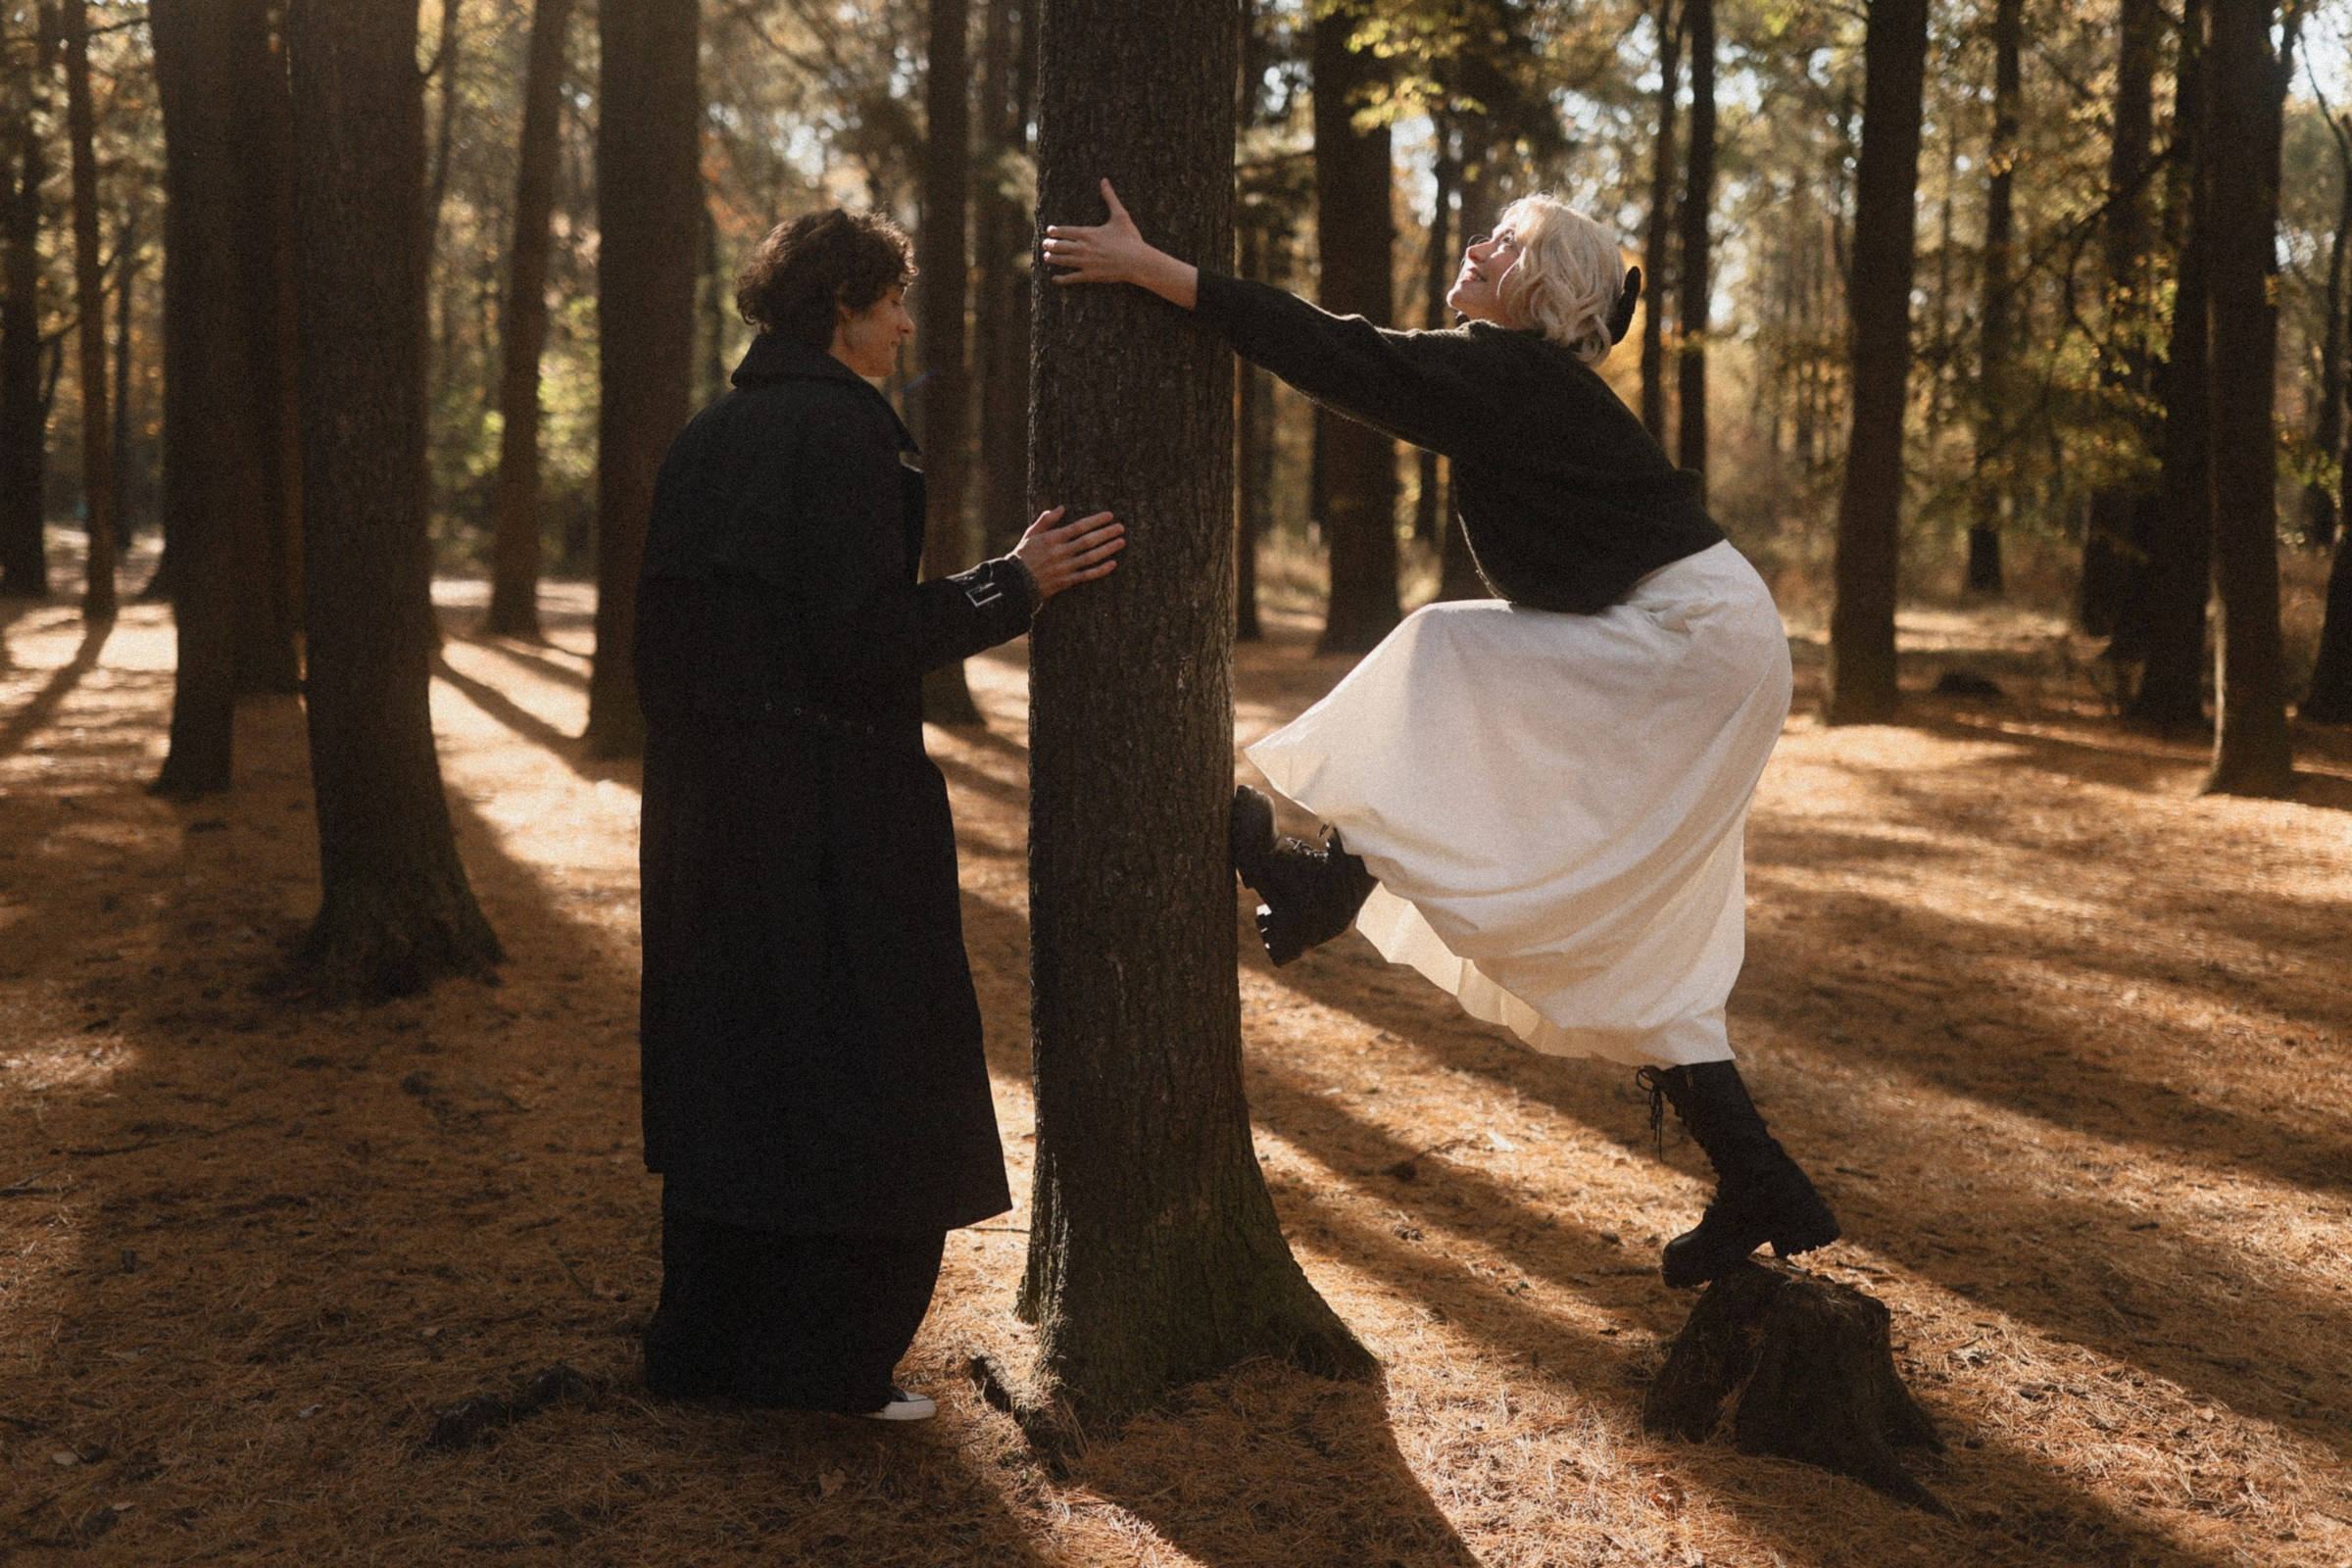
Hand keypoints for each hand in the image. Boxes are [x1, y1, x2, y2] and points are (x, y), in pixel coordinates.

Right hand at [1013, 506, 1123, 599]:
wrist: (1015, 582)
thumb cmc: (1023, 556)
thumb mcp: (1031, 534)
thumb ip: (1046, 521)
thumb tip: (1061, 508)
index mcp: (1051, 538)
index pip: (1078, 527)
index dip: (1095, 521)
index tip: (1110, 516)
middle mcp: (1059, 552)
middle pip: (1088, 541)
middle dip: (1106, 533)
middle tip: (1121, 528)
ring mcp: (1064, 568)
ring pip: (1090, 557)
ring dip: (1108, 549)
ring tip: (1121, 542)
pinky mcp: (1066, 581)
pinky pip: (1087, 575)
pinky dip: (1100, 570)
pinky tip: (1113, 563)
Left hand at [1041, 180, 1198, 307]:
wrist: (1138, 261)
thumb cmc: (1130, 239)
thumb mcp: (1120, 216)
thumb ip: (1110, 198)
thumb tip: (1104, 180)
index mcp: (1088, 233)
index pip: (1065, 231)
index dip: (1054, 231)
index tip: (1049, 231)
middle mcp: (1083, 248)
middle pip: (1060, 246)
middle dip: (1050, 245)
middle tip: (1044, 244)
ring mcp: (1086, 263)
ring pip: (1063, 260)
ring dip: (1052, 259)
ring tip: (1046, 257)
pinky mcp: (1090, 276)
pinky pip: (1072, 278)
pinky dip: (1061, 279)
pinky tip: (1055, 278)